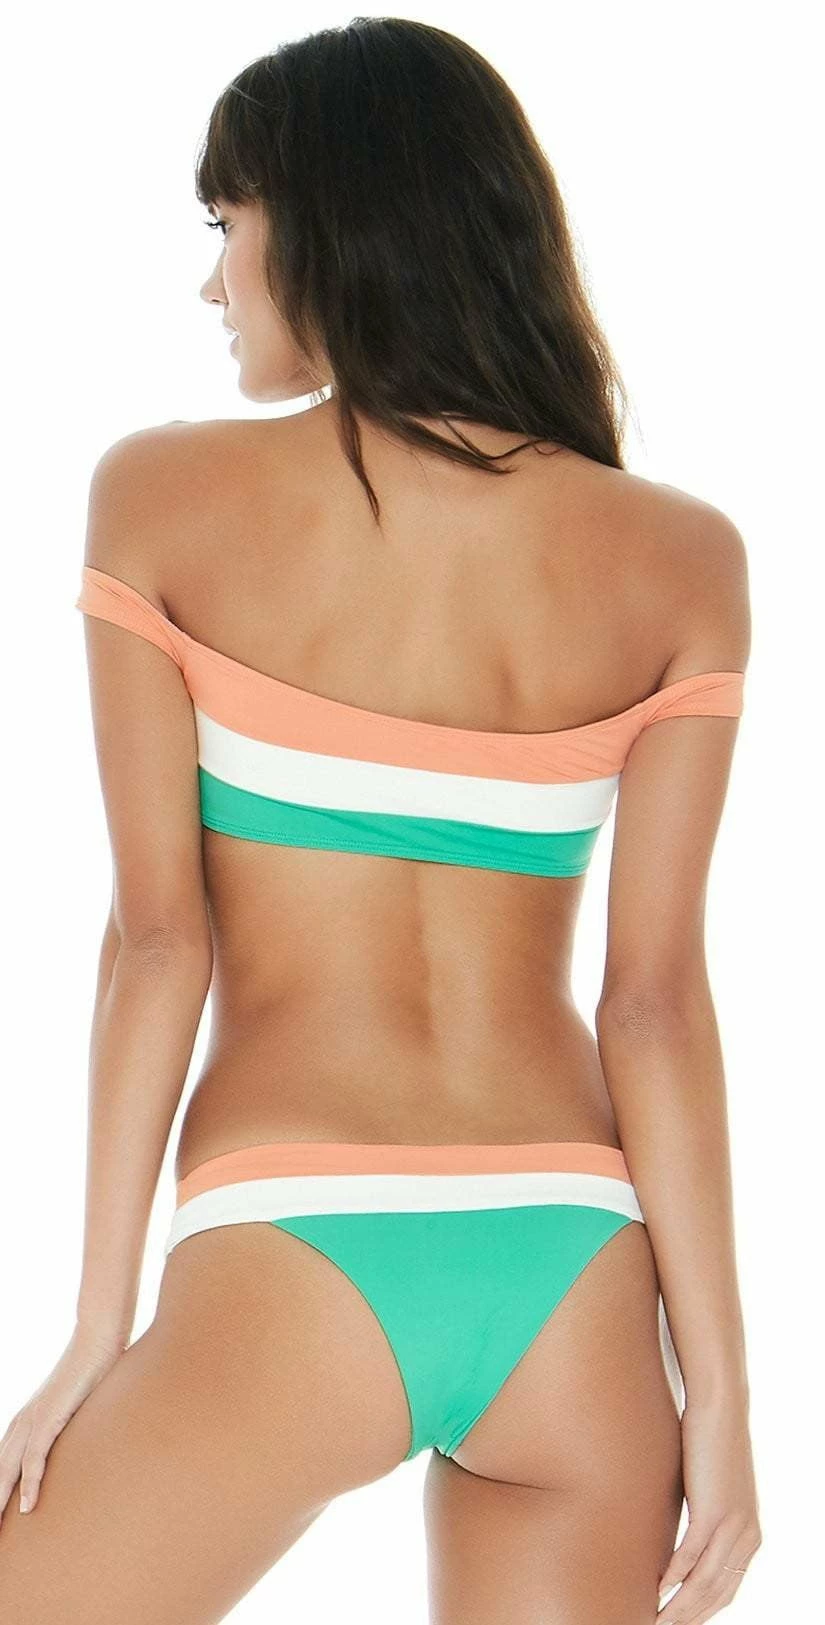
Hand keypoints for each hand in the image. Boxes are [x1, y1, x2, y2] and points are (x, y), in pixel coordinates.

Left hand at [0, 1322, 126, 1521]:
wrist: (98, 1338)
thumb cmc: (91, 1369)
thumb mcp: (76, 1405)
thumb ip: (71, 1425)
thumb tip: (82, 1442)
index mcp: (26, 1421)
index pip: (2, 1463)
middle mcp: (23, 1421)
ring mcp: (34, 1418)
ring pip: (8, 1469)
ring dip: (0, 1499)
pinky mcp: (49, 1416)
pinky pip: (34, 1458)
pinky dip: (30, 1483)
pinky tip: (27, 1507)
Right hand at [657, 1398, 761, 1622]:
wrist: (721, 1408)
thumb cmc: (712, 1446)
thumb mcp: (715, 1492)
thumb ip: (707, 1519)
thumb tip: (686, 1541)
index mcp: (750, 1537)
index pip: (726, 1591)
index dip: (702, 1612)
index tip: (678, 1623)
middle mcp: (747, 1538)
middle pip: (715, 1594)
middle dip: (688, 1617)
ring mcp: (732, 1526)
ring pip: (704, 1582)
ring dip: (678, 1606)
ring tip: (656, 1619)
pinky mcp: (713, 1511)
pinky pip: (692, 1554)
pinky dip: (674, 1574)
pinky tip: (658, 1586)